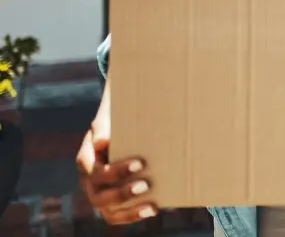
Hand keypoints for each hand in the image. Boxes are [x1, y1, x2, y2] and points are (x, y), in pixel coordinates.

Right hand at [75, 78, 157, 223]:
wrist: (124, 122)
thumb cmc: (117, 117)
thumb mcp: (110, 115)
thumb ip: (104, 126)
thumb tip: (103, 142)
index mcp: (86, 158)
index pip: (94, 172)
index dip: (115, 171)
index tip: (140, 163)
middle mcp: (88, 179)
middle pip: (97, 195)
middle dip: (121, 193)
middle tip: (145, 184)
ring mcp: (98, 191)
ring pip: (106, 209)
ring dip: (128, 210)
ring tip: (150, 206)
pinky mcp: (110, 199)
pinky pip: (116, 214)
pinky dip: (132, 215)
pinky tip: (152, 209)